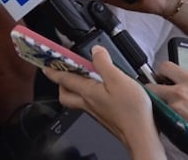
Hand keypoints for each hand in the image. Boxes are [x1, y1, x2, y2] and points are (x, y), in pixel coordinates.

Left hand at [44, 46, 162, 157]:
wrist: (141, 135)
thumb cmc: (131, 112)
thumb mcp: (118, 79)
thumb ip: (104, 64)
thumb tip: (95, 51)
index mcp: (87, 92)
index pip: (64, 79)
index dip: (54, 70)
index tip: (46, 65)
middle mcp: (88, 104)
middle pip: (66, 94)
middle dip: (61, 83)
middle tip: (65, 71)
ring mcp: (97, 112)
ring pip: (78, 100)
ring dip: (76, 88)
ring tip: (85, 76)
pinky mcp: (106, 117)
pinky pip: (91, 104)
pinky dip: (91, 95)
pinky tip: (103, 90)